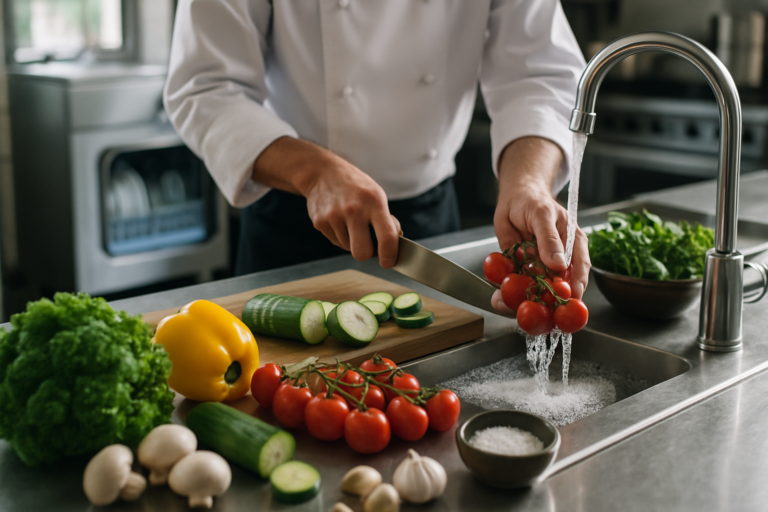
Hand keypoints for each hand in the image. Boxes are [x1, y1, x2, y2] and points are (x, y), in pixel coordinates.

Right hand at [252, 137, 400, 267]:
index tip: (389, 262)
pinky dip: (340, 236)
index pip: (387, 237)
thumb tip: (392, 245)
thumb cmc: (356, 186)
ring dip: (352, 241)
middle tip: (369, 244)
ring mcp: (334, 217)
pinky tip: (339, 220)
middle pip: (362, 253)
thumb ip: (385, 219)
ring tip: (351, 222)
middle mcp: (354, 210)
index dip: (390, 255)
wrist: (322, 173)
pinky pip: (335, 242)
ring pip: (348, 248)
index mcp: (374, 202)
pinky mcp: (320, 222)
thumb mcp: (376, 195)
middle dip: (367, 253)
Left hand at [492, 137, 590, 306]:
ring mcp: (542, 267)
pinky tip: (500, 299)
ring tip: (509, 306)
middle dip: (546, 305)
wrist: (516, 197)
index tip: (562, 307)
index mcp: (573, 245)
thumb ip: (549, 239)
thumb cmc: (531, 201)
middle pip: (559, 289)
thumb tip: (559, 265)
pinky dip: (509, 294)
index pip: (578, 273)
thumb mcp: (540, 215)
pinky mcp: (525, 270)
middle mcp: (561, 260)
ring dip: (523, 302)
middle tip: (533, 316)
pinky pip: (519, 285)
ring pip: (538, 291)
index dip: (572, 293)